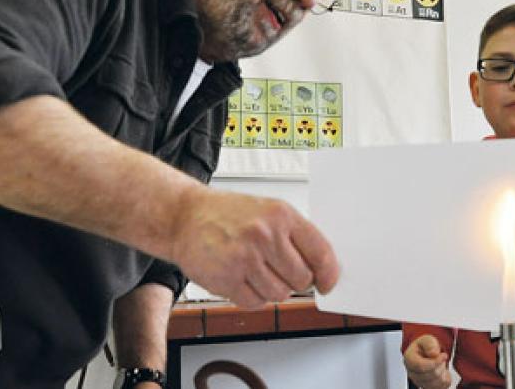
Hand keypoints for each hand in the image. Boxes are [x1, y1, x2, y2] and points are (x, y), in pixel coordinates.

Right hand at [169, 187, 338, 307]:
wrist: (185, 217)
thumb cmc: (228, 215)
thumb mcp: (269, 211)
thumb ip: (296, 236)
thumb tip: (321, 268)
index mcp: (281, 215)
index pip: (320, 252)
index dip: (329, 273)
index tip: (328, 283)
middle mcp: (264, 235)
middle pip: (302, 279)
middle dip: (295, 280)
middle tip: (281, 271)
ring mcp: (244, 258)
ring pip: (280, 294)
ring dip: (272, 289)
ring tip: (257, 270)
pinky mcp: (226, 279)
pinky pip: (255, 303)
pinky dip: (253, 297)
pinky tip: (242, 279)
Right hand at [403, 335, 450, 388]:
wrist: (425, 353)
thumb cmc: (424, 347)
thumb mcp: (427, 339)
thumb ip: (430, 344)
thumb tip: (434, 353)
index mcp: (409, 359)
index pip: (421, 366)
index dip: (435, 362)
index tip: (444, 355)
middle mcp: (412, 373)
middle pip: (430, 375)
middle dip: (440, 365)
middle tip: (441, 357)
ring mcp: (420, 382)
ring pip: (436, 383)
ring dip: (443, 372)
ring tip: (440, 363)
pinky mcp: (428, 387)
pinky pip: (441, 387)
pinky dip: (446, 379)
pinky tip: (442, 371)